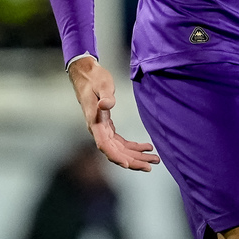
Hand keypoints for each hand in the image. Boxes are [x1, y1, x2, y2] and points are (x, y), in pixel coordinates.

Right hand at [68, 56, 159, 171]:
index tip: (128, 164)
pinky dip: (133, 147)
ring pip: (120, 149)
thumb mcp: (102, 84)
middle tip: (151, 165)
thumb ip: (105, 95)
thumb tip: (106, 105)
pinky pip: (120, 142)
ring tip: (153, 159)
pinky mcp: (107, 126)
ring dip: (136, 156)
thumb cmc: (94, 78)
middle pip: (115, 152)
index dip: (115, 156)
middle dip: (133, 160)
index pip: (105, 145)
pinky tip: (145, 148)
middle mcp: (98, 129)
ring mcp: (102, 129)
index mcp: (95, 122)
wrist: (85, 74)